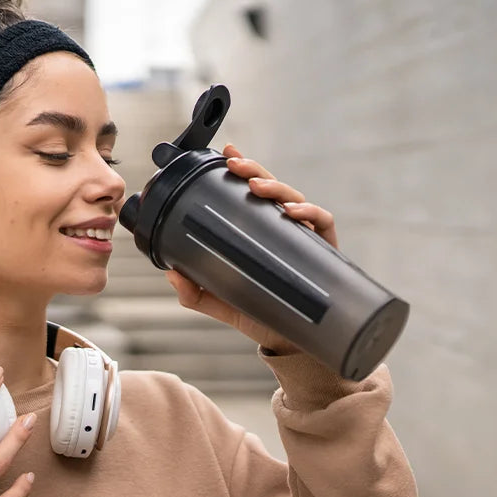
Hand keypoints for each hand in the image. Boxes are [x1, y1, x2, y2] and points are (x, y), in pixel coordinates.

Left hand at [165, 143, 338, 355]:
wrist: (291, 344)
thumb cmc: (260, 315)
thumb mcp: (221, 302)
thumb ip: (195, 292)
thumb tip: (171, 274)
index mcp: (260, 232)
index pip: (251, 193)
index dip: (242, 169)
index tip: (226, 152)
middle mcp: (283, 229)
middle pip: (271, 188)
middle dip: (254, 170)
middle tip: (234, 165)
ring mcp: (305, 237)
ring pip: (294, 198)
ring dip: (276, 187)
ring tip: (256, 187)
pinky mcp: (325, 251)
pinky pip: (322, 222)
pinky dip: (309, 212)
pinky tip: (292, 213)